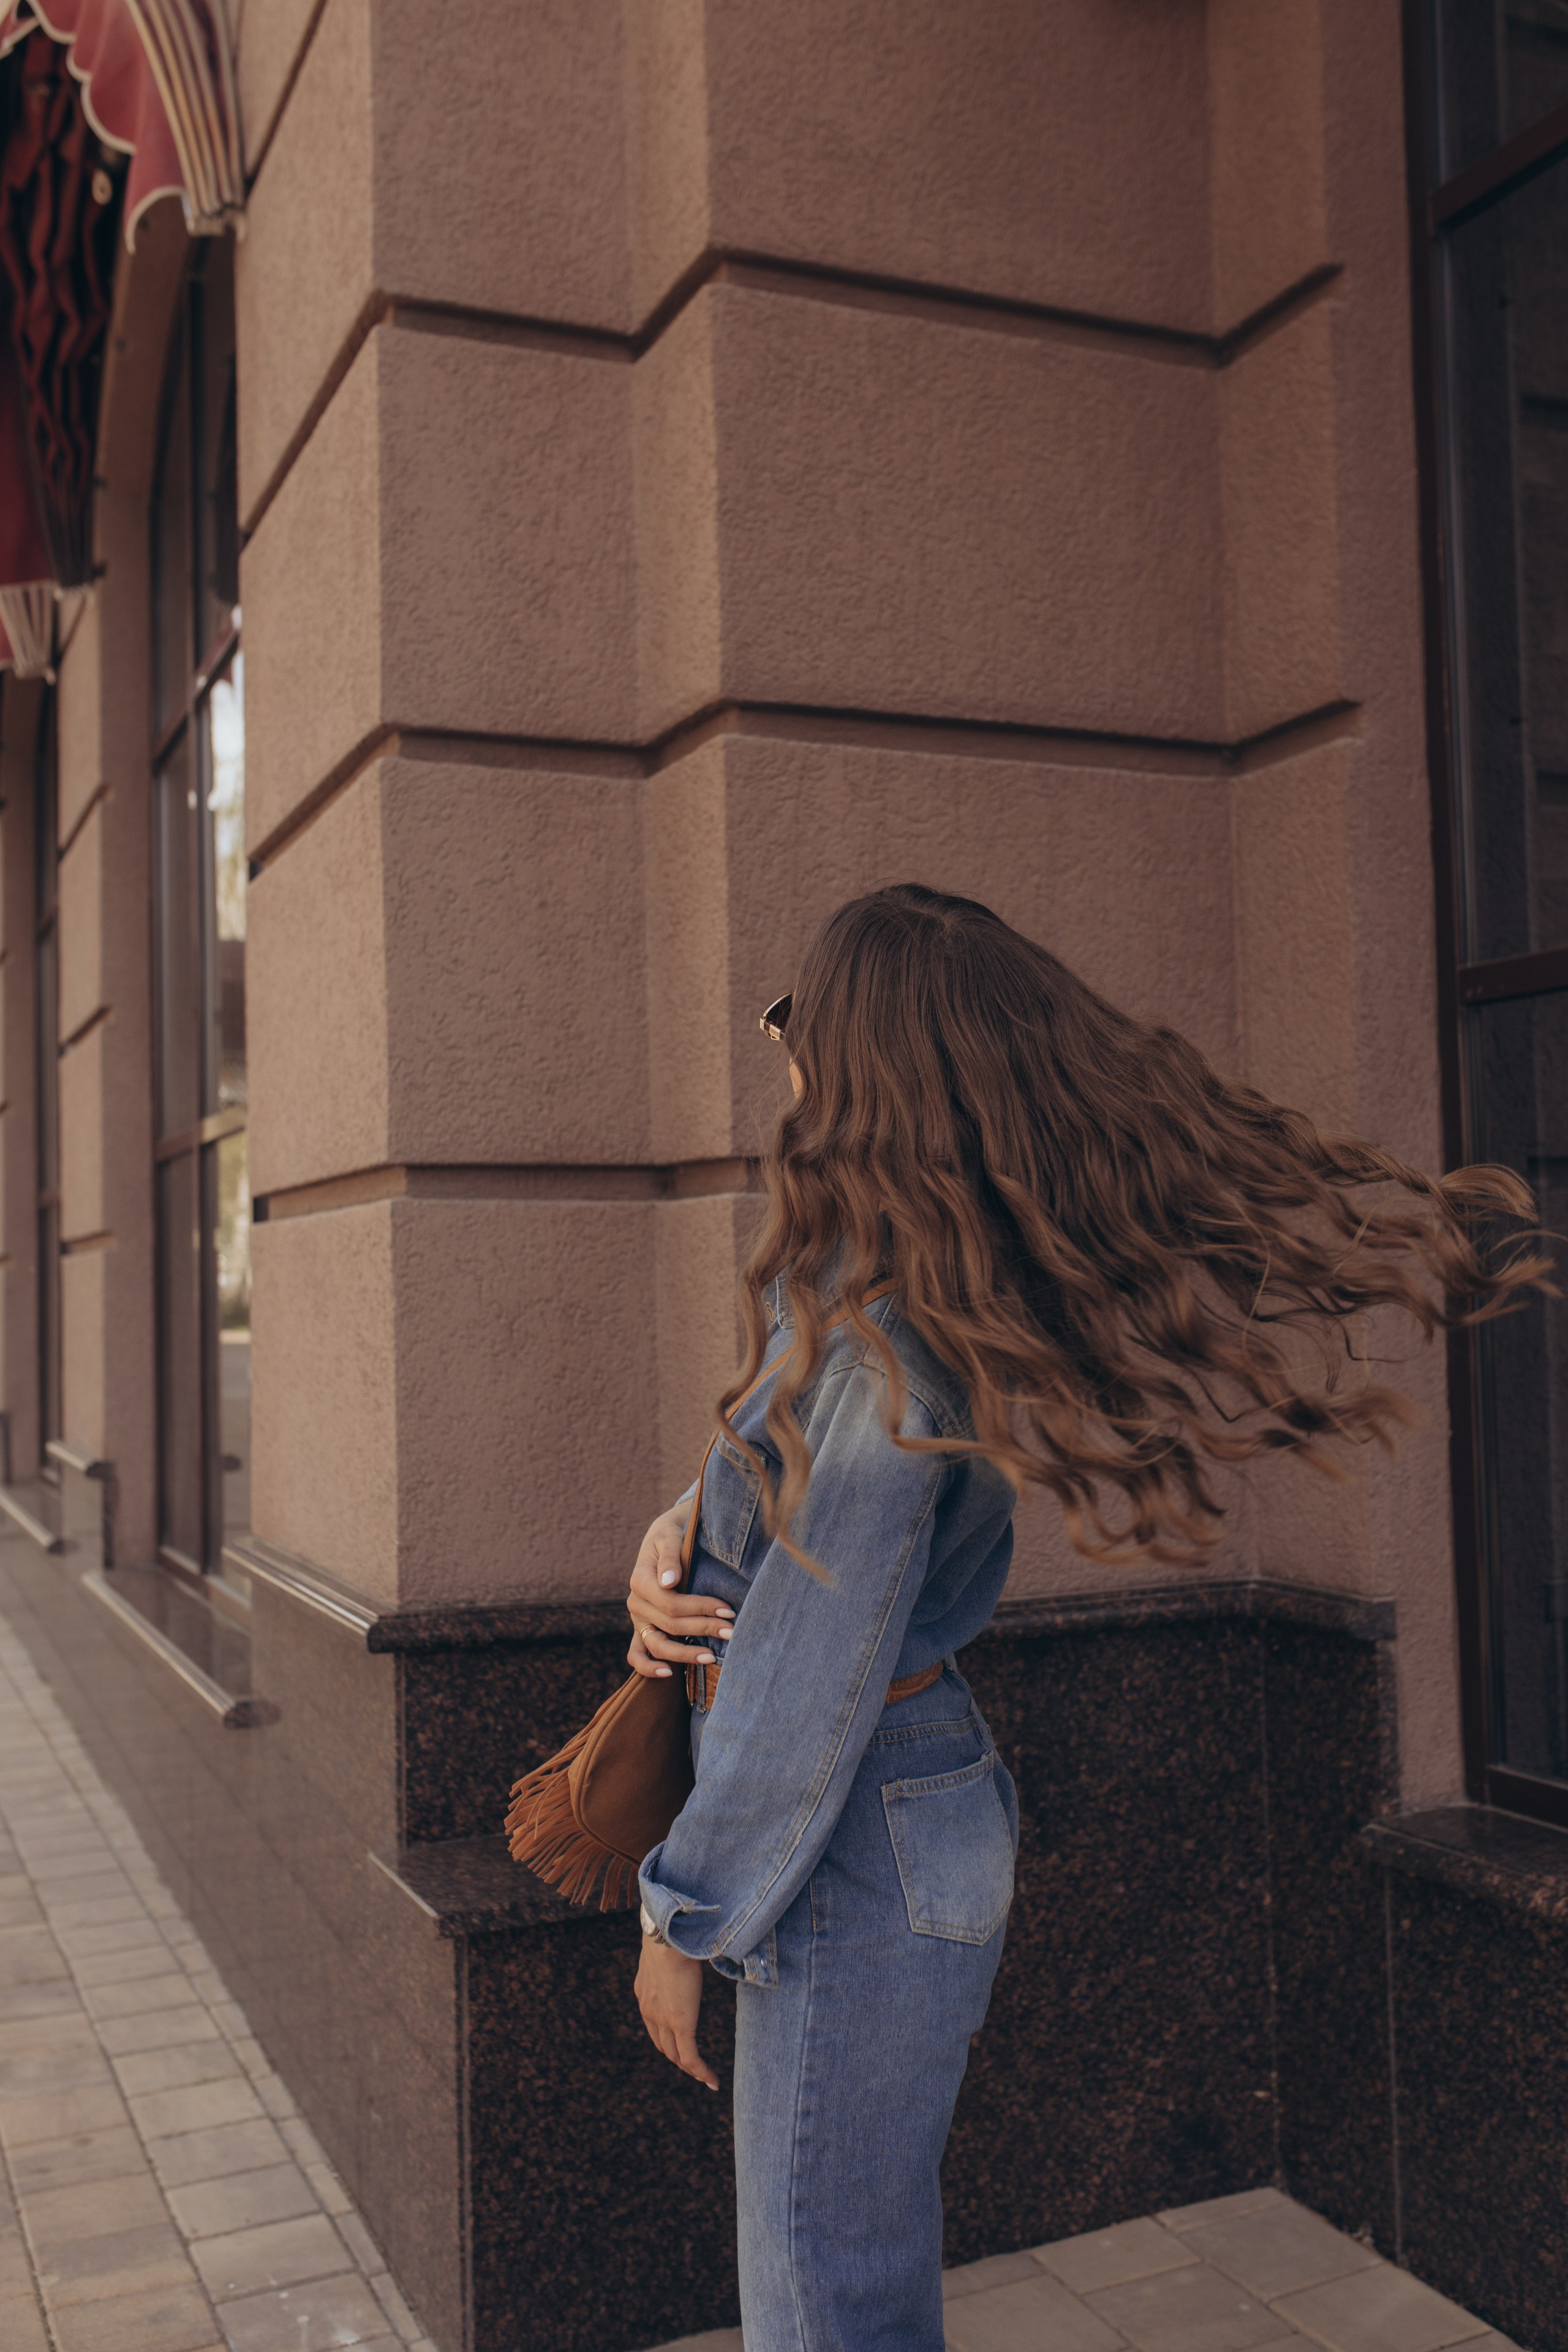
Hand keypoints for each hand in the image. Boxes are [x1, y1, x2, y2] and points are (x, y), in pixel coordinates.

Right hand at [626, 1503, 734, 1677]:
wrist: (664, 1537)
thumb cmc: (672, 1534)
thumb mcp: (670, 1535)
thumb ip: (669, 1556)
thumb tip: (668, 1581)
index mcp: (640, 1580)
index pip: (672, 1603)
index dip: (700, 1609)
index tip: (728, 1610)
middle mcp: (636, 1603)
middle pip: (670, 1624)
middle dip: (703, 1629)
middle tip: (732, 1632)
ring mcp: (638, 1619)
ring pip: (657, 1645)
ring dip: (685, 1654)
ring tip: (711, 1657)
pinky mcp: (642, 1629)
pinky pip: (637, 1654)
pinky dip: (648, 1667)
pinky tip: (669, 1673)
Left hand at [635, 1935, 717, 2089]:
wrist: (667, 1938)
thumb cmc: (673, 1934)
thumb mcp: (669, 1949)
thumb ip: (676, 1955)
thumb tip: (692, 1943)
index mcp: (644, 1993)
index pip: (654, 2025)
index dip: (667, 2038)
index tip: (679, 2042)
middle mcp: (649, 2010)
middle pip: (663, 2045)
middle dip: (677, 2057)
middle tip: (694, 2066)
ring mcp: (663, 2020)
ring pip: (676, 2055)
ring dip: (690, 2068)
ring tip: (705, 2077)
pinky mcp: (680, 2024)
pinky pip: (690, 2058)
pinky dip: (700, 2072)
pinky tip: (712, 2081)